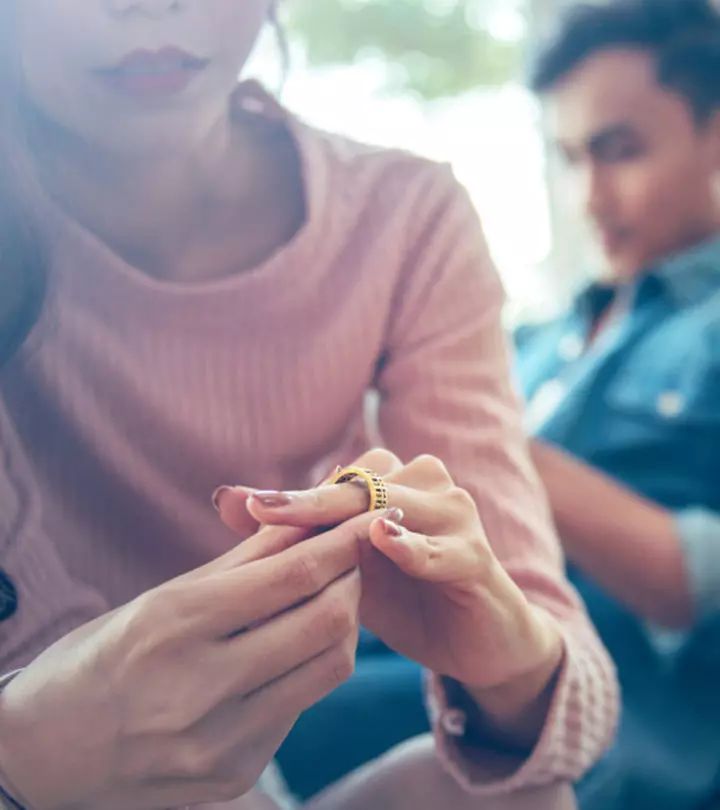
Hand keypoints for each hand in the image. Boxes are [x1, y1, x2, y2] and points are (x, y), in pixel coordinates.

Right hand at [0, 513, 381, 809]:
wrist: (47, 749)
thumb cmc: (104, 653)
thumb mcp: (164, 596)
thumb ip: (245, 559)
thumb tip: (310, 515)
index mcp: (175, 625)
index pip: (292, 574)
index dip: (342, 541)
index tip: (369, 515)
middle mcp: (199, 689)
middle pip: (325, 620)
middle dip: (353, 577)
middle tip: (354, 553)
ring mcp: (220, 742)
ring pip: (328, 666)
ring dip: (344, 621)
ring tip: (332, 593)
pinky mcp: (235, 775)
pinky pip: (300, 705)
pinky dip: (310, 665)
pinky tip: (294, 647)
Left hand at [216, 450, 562, 696]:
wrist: (475, 640)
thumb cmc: (405, 598)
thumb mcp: (344, 569)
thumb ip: (296, 535)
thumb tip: (224, 499)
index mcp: (395, 481)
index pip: (338, 477)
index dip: (292, 492)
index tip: (241, 504)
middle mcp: (427, 485)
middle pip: (362, 485)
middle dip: (310, 499)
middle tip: (261, 508)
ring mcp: (456, 515)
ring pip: (398, 505)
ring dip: (352, 516)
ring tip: (307, 524)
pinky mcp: (478, 555)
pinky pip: (442, 547)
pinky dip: (412, 546)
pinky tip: (382, 541)